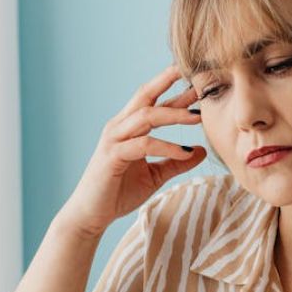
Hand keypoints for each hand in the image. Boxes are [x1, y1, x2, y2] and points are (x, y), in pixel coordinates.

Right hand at [60, 65, 205, 236]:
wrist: (90, 215)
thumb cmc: (118, 193)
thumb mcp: (154, 175)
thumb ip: (175, 161)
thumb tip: (200, 150)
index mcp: (128, 127)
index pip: (154, 101)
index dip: (176, 90)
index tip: (200, 82)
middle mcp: (119, 127)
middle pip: (146, 95)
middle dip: (169, 81)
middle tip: (197, 76)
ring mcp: (114, 139)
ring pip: (146, 116)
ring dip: (174, 114)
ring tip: (198, 118)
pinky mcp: (112, 156)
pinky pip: (144, 145)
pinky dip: (166, 147)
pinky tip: (185, 153)